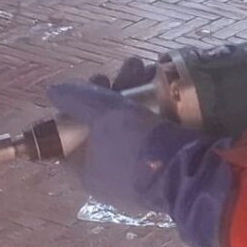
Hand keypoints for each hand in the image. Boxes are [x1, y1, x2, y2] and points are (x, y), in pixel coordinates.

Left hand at [46, 60, 235, 246]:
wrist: (192, 173)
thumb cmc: (137, 145)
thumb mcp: (103, 114)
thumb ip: (78, 99)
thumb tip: (55, 91)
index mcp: (87, 172)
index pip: (73, 134)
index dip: (80, 105)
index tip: (97, 82)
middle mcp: (110, 177)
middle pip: (104, 126)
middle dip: (116, 91)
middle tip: (129, 69)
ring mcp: (138, 177)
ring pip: (130, 128)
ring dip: (138, 95)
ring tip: (150, 69)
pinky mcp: (165, 171)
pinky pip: (153, 138)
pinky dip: (155, 114)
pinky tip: (165, 89)